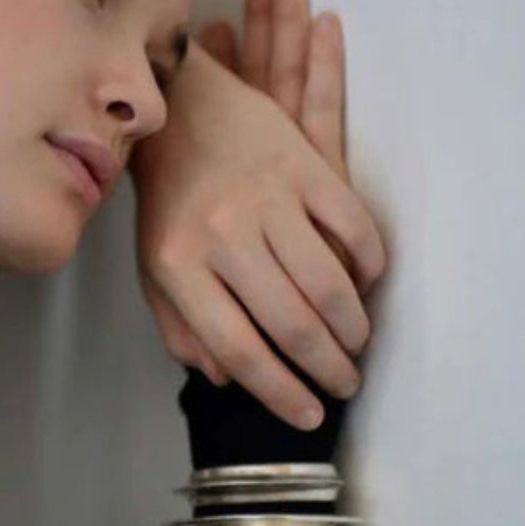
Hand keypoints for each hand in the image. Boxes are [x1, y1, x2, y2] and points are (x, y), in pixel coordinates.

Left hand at [129, 0, 386, 430]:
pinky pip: (356, 229)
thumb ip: (182, 327)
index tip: (308, 417)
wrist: (179, 108)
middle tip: (346, 385)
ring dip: (354, 328)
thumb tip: (227, 378)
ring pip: (329, 284)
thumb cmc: (167, 200)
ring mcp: (267, 196)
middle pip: (291, 324)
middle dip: (328, 369)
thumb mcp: (154, 269)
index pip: (237, 348)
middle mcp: (222, 233)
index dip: (279, 393)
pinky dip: (370, 266)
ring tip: (357, 345)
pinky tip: (366, 285)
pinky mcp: (305, 165)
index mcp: (177, 264)